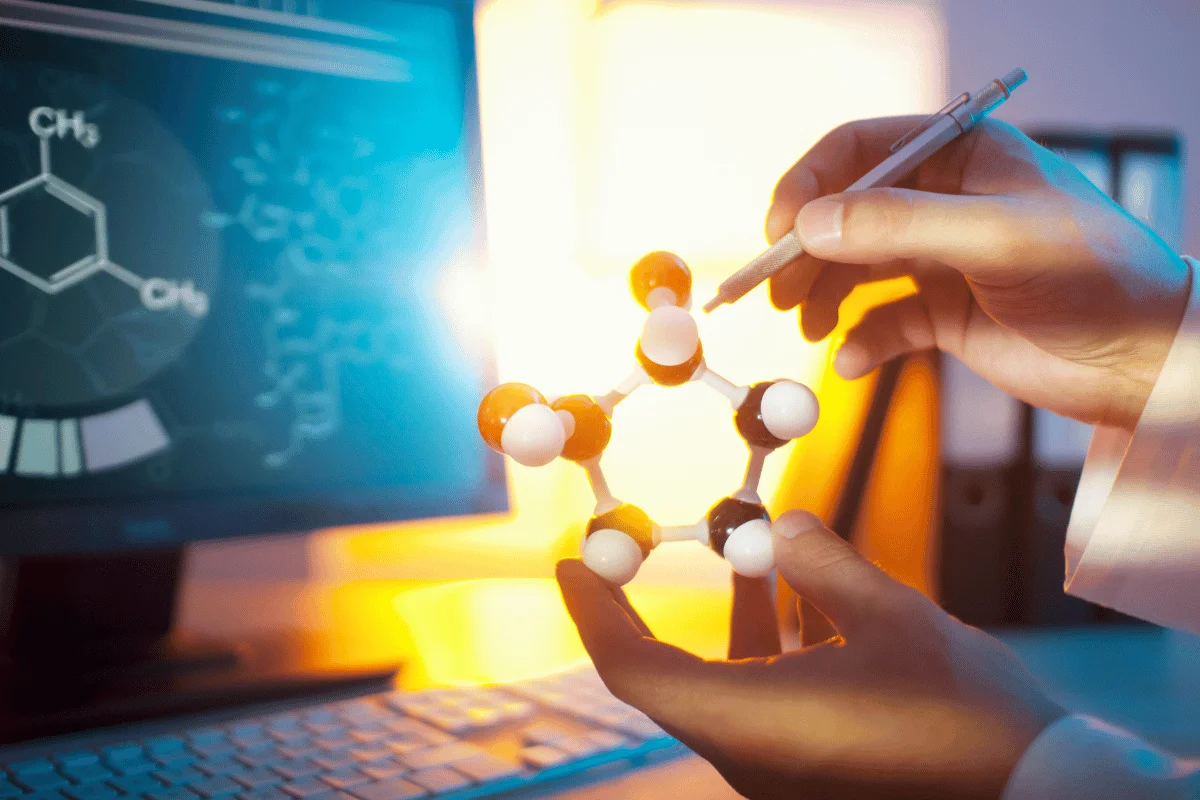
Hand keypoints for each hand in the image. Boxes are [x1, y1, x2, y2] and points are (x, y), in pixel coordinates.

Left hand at [556, 511, 1064, 799]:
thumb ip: (826, 563)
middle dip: (654, 605)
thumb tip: (784, 518)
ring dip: (732, 615)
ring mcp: (781, 771)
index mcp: (749, 725)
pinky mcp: (815, 773)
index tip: (572, 559)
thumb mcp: (894, 617)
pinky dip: (773, 646)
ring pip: (728, 681)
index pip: (634, 669)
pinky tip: (807, 594)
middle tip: (640, 543)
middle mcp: (750, 756)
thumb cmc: (965, 717)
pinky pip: (768, 701)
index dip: (595, 612)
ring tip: (749, 543)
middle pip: (672, 673)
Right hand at [766, 117, 1190, 428]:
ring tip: (804, 323)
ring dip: (821, 294)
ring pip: (855, 267)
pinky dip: (859, 342)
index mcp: (964, 155)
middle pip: (847, 212)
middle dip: (806, 248)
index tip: (778, 228)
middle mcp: (945, 200)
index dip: (812, 182)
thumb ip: (901, 227)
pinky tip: (851, 361)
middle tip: (775, 287)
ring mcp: (941, 258)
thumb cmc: (1098, 279)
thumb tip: (811, 224)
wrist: (1148, 362)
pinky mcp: (944, 313)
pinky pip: (882, 322)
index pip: (863, 149)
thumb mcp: (998, 240)